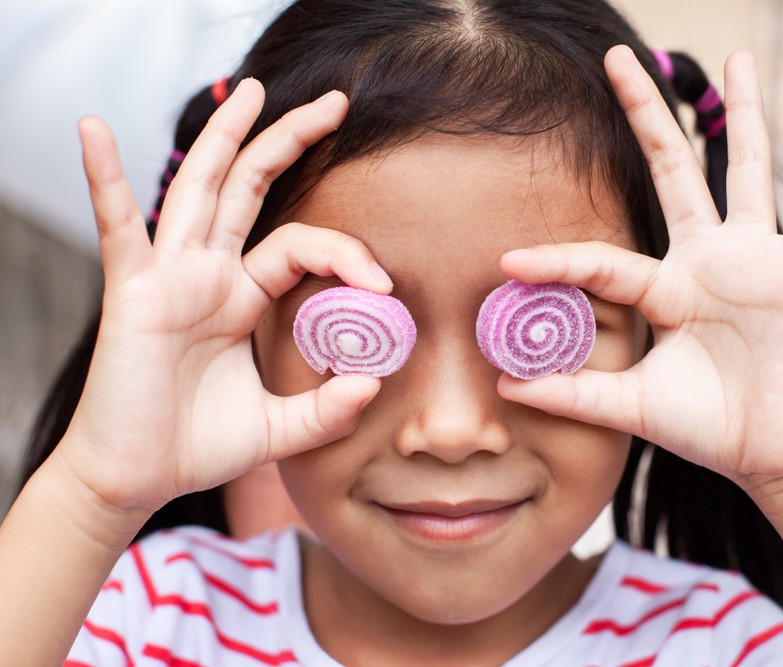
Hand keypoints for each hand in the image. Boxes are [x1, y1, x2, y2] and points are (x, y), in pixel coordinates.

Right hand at [59, 80, 388, 515]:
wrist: (136, 478)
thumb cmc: (196, 446)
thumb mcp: (277, 429)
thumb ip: (325, 410)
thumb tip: (373, 385)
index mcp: (242, 296)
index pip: (302, 245)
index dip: (346, 254)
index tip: (383, 287)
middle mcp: (209, 274)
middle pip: (252, 189)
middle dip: (290, 141)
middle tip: (336, 103)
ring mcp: (171, 277)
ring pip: (201, 189)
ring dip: (225, 137)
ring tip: (251, 90)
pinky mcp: (133, 292)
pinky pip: (117, 227)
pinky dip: (103, 178)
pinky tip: (93, 129)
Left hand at [498, 46, 782, 497]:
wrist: (771, 454)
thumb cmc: (707, 426)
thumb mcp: (632, 405)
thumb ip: (575, 393)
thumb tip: (506, 385)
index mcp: (665, 287)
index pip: (604, 260)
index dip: (558, 261)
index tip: (509, 263)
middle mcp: (706, 260)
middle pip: (672, 173)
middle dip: (647, 118)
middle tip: (618, 59)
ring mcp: (756, 259)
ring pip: (746, 171)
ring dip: (744, 115)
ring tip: (740, 58)